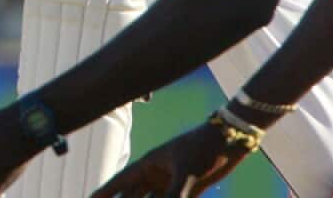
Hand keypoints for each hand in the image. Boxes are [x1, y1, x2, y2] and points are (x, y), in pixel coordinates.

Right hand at [89, 122, 250, 197]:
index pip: (120, 182)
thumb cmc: (203, 147)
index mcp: (149, 164)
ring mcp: (170, 183)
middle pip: (131, 195)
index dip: (104, 193)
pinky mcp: (186, 189)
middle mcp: (156, 175)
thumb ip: (176, 194)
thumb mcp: (187, 172)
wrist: (229, 140)